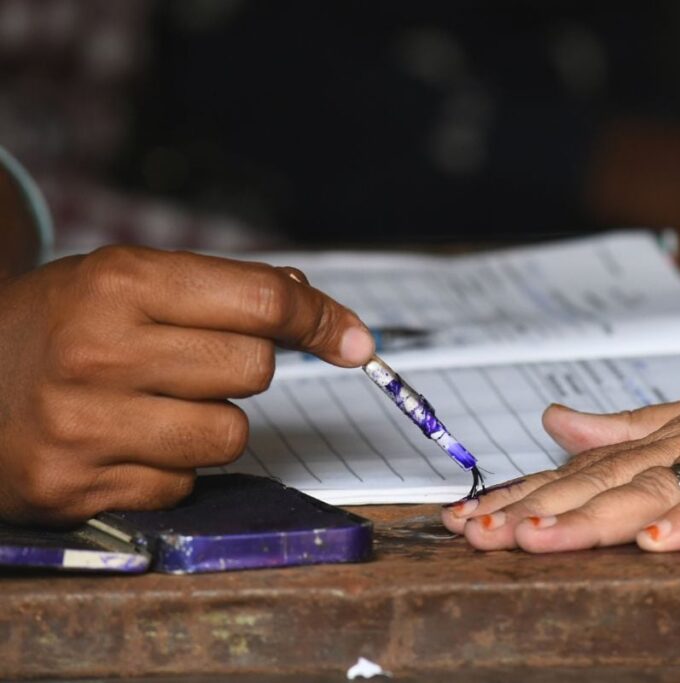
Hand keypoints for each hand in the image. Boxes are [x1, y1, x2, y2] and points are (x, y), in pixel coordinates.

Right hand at [0, 246, 373, 523]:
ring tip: (153, 405)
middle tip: (189, 363)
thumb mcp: (122, 281)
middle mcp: (99, 352)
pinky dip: (170, 468)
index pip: (261, 301)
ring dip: (211, 424)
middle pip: (254, 370)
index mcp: (118, 282)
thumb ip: (218, 289)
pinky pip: (184, 486)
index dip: (319, 318)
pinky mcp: (75, 487)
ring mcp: (83, 426)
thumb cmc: (54, 326)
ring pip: (230, 436)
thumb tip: (310, 304)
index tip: (351, 340)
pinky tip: (122, 444)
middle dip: (241, 368)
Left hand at [442, 309, 679, 552]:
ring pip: (652, 485)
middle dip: (534, 508)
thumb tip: (557, 422)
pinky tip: (658, 541)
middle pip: (601, 481)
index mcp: (667, 436)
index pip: (582, 469)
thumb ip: (629, 427)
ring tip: (536, 538)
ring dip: (591, 514)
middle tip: (474, 532)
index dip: (522, 492)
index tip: (466, 515)